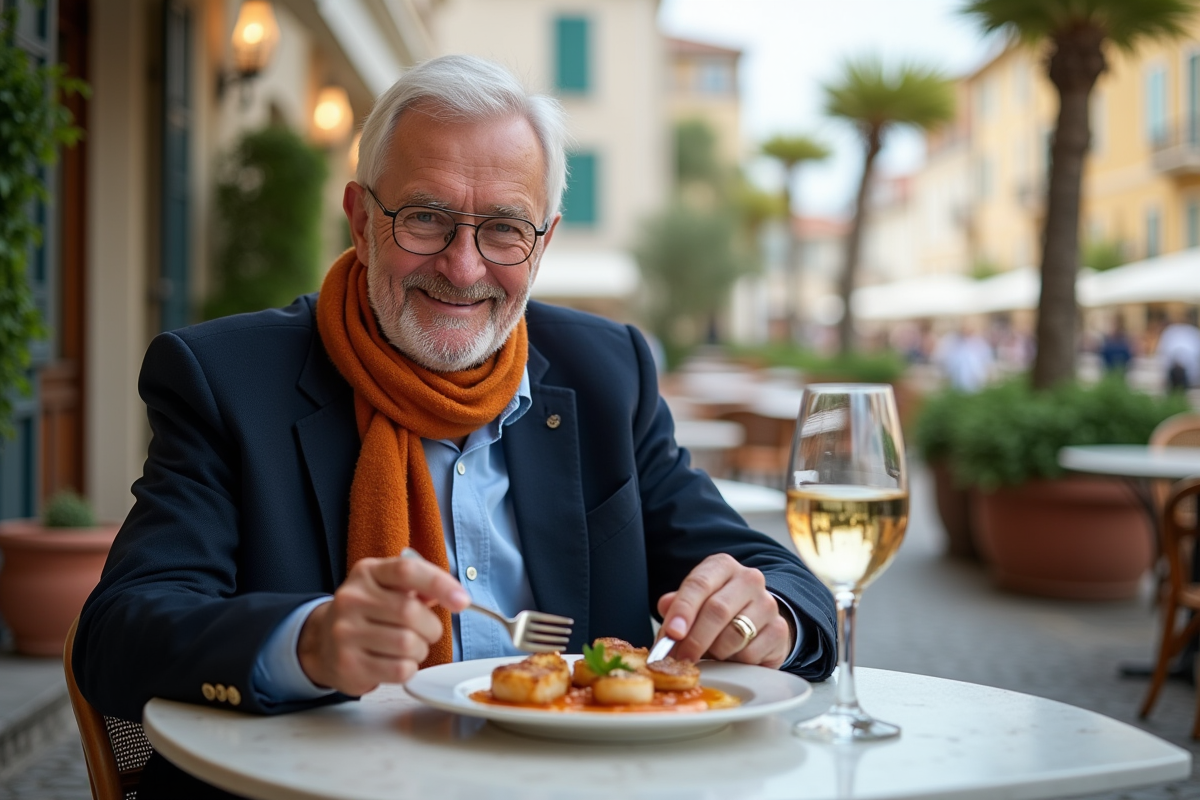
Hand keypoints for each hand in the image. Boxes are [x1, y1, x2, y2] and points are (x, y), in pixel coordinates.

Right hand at [297, 556, 469, 695]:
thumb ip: (419, 585)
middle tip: (427, 631)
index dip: (440, 584)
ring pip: (408, 644)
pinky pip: (400, 670)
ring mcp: (345, 633)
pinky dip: (409, 668)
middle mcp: (351, 599)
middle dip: (431, 627)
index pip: (407, 570)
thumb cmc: (368, 612)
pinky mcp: (348, 665)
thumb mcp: (387, 587)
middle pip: (411, 612)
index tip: (462, 601)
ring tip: (410, 647)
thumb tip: (454, 595)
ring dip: (421, 649)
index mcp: (366, 573)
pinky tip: (396, 661)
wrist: (323, 642)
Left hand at [656, 554, 792, 668]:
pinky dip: (733, 661)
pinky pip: (750, 654)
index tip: (672, 633)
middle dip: (694, 639)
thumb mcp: (694, 602)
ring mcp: (767, 604)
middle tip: (680, 658)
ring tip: (707, 654)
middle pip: (717, 610)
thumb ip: (677, 604)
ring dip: (713, 652)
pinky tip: (730, 657)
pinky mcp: (779, 630)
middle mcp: (748, 579)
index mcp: (722, 566)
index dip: (683, 610)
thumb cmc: (718, 611)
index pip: (699, 584)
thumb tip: (665, 606)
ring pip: (733, 635)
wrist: (758, 621)